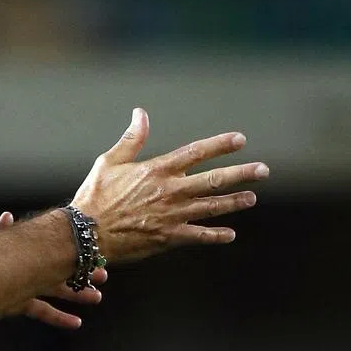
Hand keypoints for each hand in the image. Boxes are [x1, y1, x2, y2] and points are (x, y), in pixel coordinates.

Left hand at [0, 211, 105, 329]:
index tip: (93, 251)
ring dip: (76, 294)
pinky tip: (74, 322)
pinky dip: (58, 317)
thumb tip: (7, 217)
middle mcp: (24, 266)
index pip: (53, 247)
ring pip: (55, 290)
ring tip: (96, 297)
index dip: (73, 250)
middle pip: (58, 269)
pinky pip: (41, 310)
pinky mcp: (16, 303)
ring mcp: (22, 285)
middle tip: (102, 276)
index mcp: (23, 248)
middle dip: (81, 272)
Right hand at [70, 108, 267, 262]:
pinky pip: (199, 236)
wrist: (87, 232)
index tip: (240, 140)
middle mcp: (171, 190)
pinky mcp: (169, 237)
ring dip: (235, 202)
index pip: (196, 152)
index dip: (220, 145)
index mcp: (158, 169)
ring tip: (252, 197)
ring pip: (212, 207)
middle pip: (214, 180)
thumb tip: (141, 113)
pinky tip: (230, 234)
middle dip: (242, 174)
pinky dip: (216, 235)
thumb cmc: (96, 195)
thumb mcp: (110, 161)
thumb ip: (132, 139)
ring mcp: (173, 215)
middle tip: (263, 170)